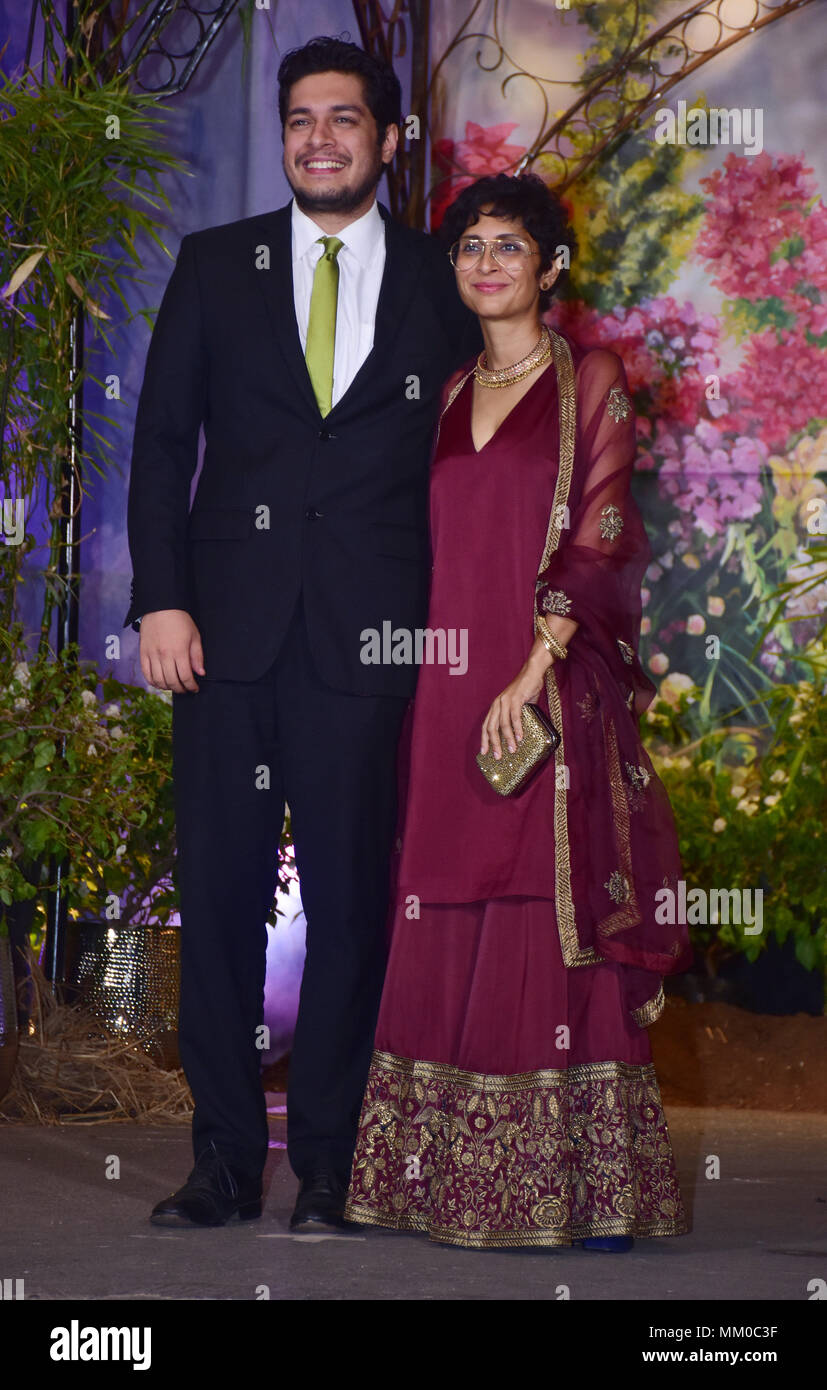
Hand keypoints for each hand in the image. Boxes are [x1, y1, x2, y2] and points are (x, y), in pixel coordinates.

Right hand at [139, 609, 204, 692]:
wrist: (160, 607)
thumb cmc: (180, 620)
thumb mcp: (194, 636)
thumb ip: (197, 656)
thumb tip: (200, 673)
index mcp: (179, 651)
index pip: (185, 677)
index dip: (191, 686)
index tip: (194, 688)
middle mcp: (164, 655)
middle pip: (172, 681)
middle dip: (181, 689)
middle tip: (186, 689)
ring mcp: (152, 655)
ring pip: (158, 680)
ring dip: (167, 687)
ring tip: (174, 685)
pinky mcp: (143, 653)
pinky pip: (146, 674)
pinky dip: (153, 682)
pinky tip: (160, 682)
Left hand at [481, 642, 551, 759]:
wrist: (532, 672)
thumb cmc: (526, 689)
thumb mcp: (518, 705)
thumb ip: (516, 718)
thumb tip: (520, 733)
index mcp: (496, 706)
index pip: (486, 725)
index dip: (484, 740)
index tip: (484, 752)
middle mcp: (497, 704)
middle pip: (491, 728)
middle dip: (494, 744)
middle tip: (497, 756)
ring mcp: (505, 701)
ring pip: (502, 724)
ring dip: (507, 739)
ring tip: (512, 750)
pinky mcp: (515, 699)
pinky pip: (515, 717)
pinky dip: (517, 728)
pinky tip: (520, 737)